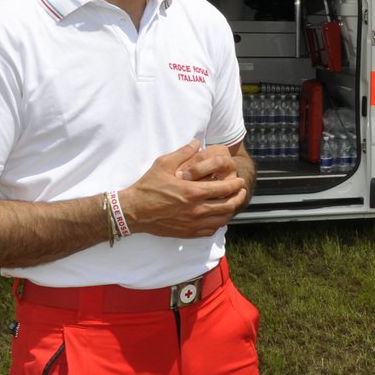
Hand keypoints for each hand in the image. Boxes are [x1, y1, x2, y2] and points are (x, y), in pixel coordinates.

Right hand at [123, 140, 247, 237]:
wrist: (133, 211)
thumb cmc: (147, 186)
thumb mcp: (163, 164)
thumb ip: (183, 152)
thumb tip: (197, 141)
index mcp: (193, 192)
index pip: (224, 189)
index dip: (236, 184)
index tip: (240, 181)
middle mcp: (196, 210)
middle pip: (228, 205)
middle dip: (239, 197)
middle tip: (242, 191)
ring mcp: (192, 223)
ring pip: (222, 220)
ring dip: (231, 211)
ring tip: (233, 203)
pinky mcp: (187, 233)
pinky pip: (210, 230)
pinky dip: (218, 223)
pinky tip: (218, 217)